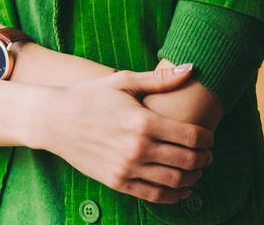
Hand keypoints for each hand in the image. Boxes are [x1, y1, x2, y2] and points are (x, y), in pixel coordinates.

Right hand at [36, 65, 213, 204]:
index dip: (207, 138)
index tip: (209, 137)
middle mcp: (138, 147)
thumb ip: (159, 79)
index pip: (191, 135)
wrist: (54, 119)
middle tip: (207, 154)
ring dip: (192, 177)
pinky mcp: (117, 181)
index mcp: (144, 121)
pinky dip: (173, 195)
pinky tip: (180, 189)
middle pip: (188, 160)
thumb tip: (191, 68)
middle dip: (204, 158)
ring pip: (175, 181)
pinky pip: (154, 195)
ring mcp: (127, 167)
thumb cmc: (89, 96)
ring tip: (195, 170)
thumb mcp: (122, 81)